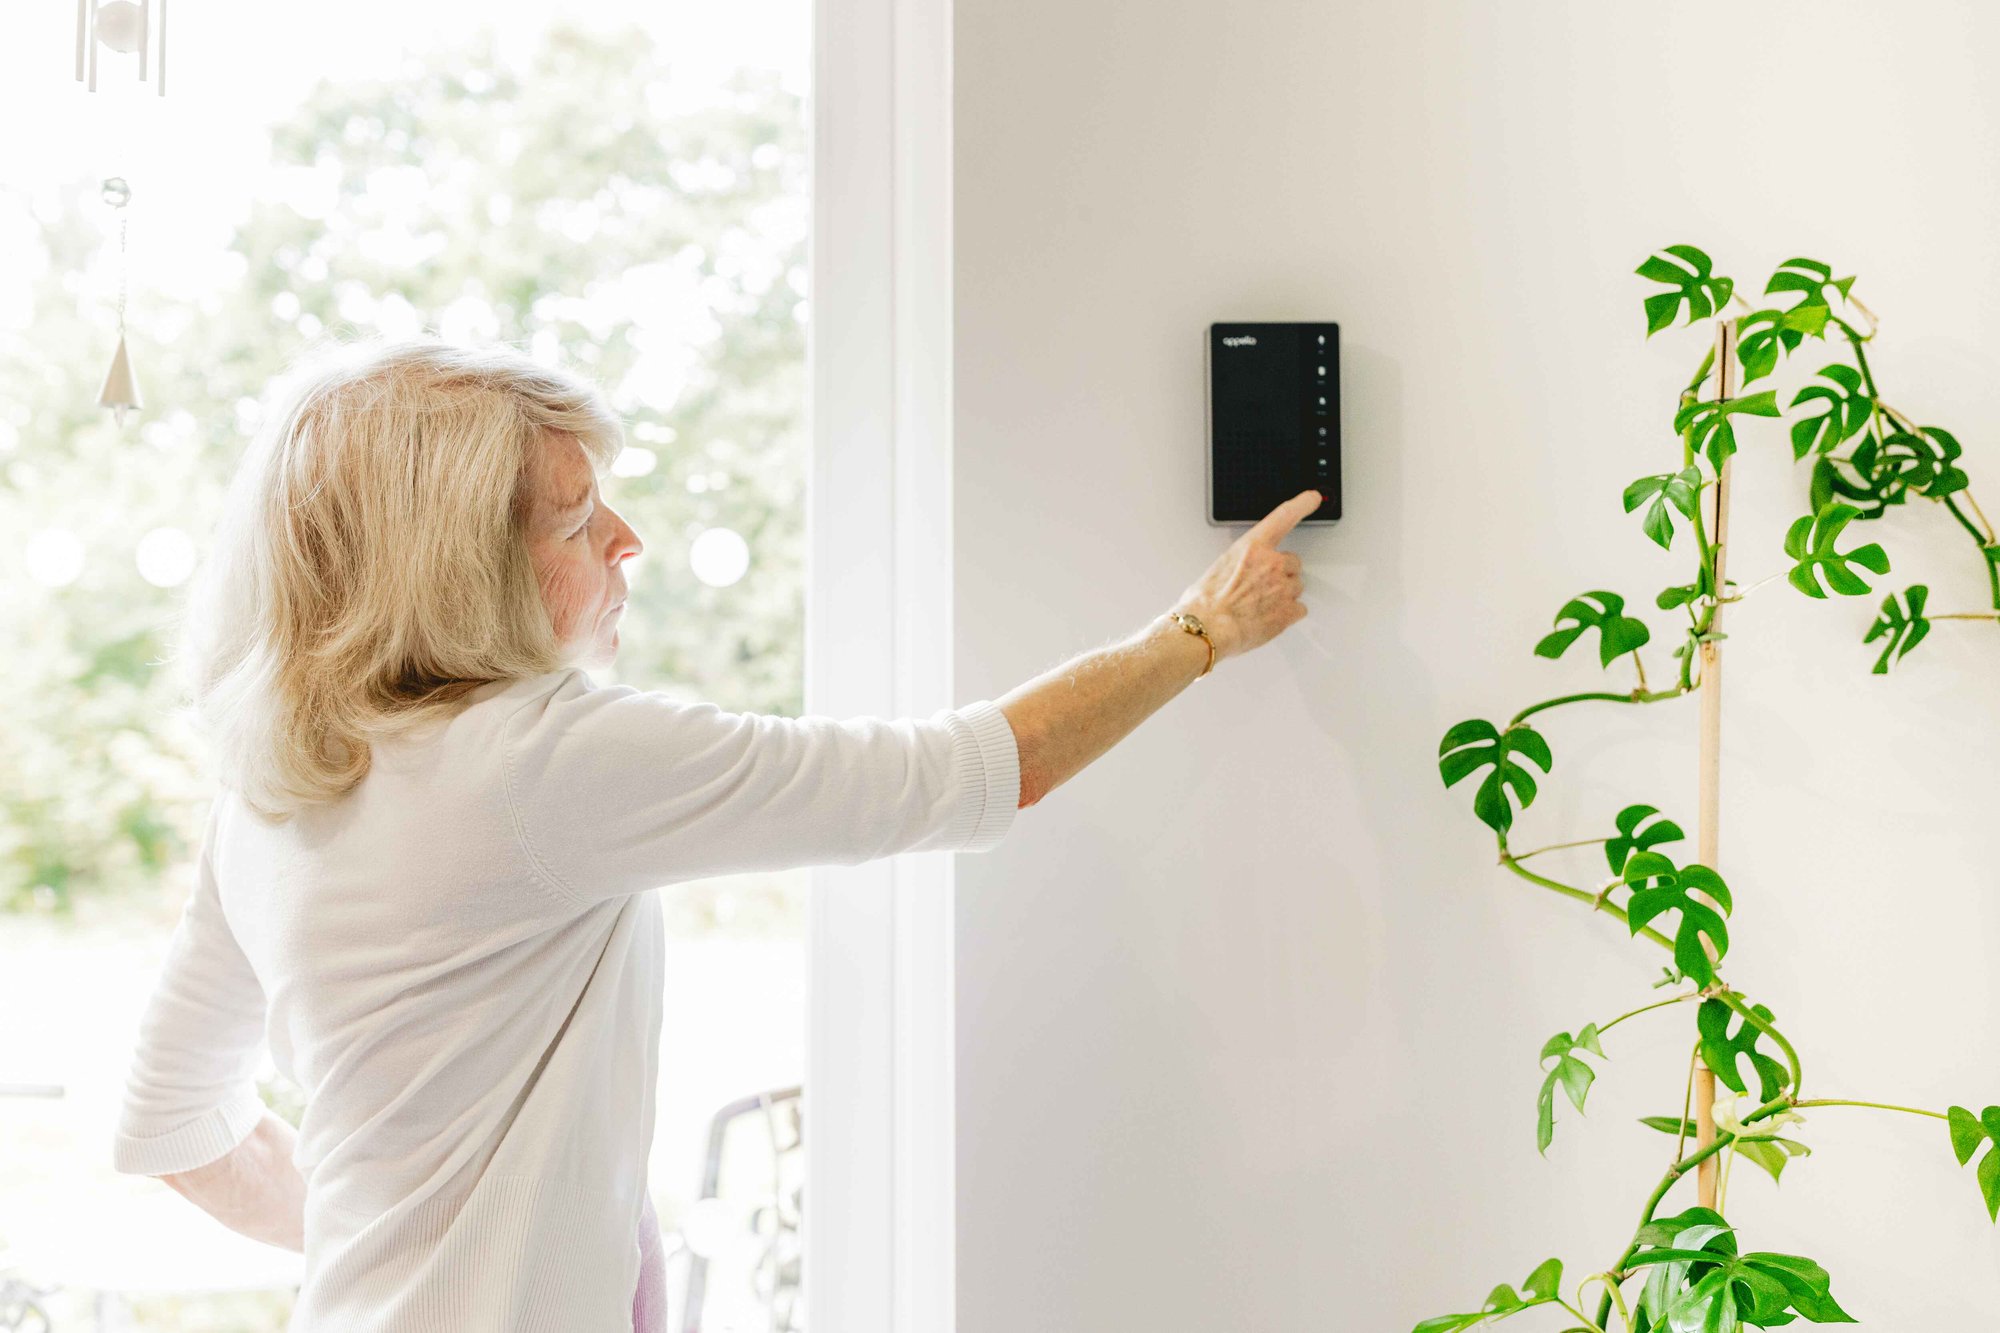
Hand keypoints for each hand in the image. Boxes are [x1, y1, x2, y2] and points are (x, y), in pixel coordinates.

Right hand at [1175, 489, 1319, 661]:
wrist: (1206, 629)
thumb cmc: (1204, 604)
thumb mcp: (1217, 569)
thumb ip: (1238, 565)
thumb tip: (1239, 574)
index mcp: (1252, 548)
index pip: (1284, 516)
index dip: (1303, 504)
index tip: (1313, 498)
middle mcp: (1272, 563)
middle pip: (1292, 563)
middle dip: (1281, 573)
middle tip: (1261, 588)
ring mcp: (1283, 587)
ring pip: (1296, 587)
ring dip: (1283, 595)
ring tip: (1260, 606)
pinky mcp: (1288, 611)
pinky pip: (1299, 609)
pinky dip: (1287, 614)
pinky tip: (1269, 617)